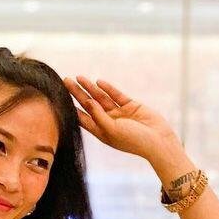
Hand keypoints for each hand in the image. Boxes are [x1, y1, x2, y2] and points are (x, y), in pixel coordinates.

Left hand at [62, 75, 180, 162]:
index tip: (59, 97)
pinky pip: (116, 95)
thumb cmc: (134, 141)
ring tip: (79, 77)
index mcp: (101, 132)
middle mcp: (108, 122)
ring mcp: (119, 114)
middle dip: (77, 93)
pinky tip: (98, 82)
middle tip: (66, 81)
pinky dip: (108, 88)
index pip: (82, 118)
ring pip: (101, 98)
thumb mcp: (112, 130)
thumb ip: (98, 116)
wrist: (158, 141)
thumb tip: (87, 102)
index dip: (71, 108)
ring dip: (90, 88)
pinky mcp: (130, 106)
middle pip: (89, 105)